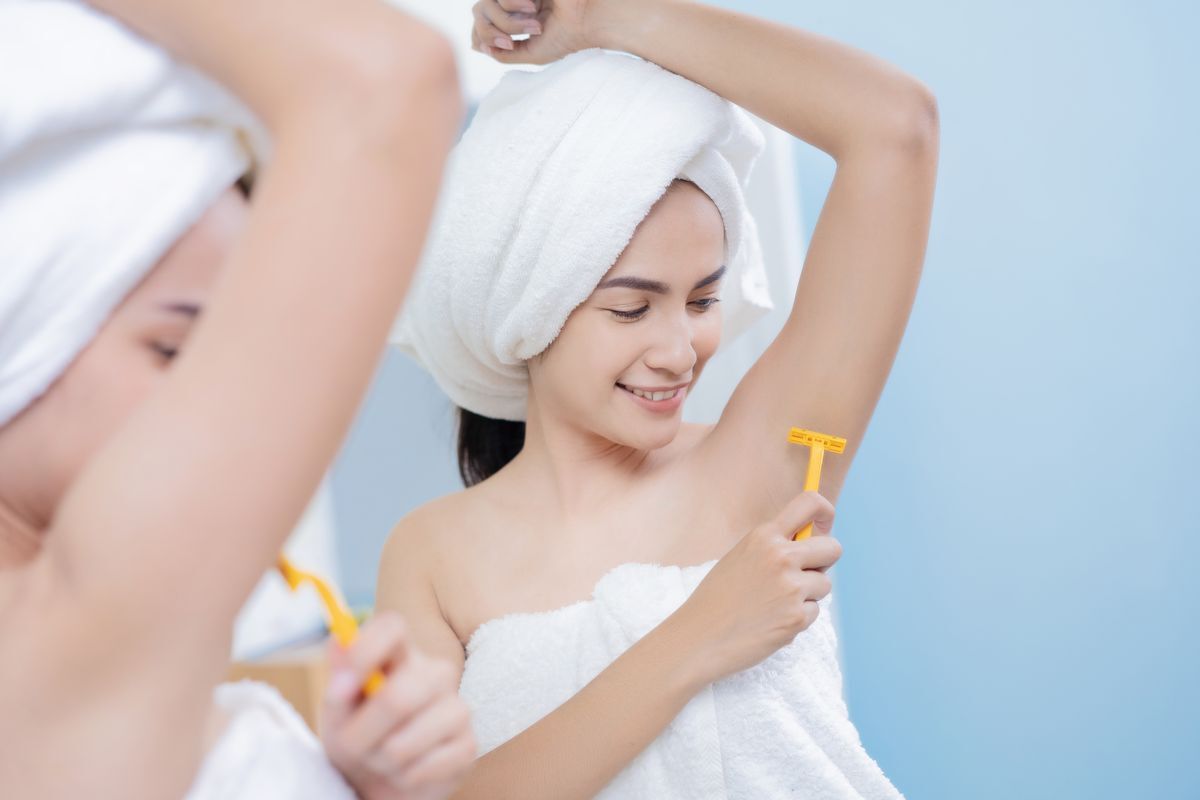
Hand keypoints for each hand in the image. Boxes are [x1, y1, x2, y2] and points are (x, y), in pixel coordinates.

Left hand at [321, 614, 475, 799]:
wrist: (381, 779)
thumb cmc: (359, 734)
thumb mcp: (338, 710)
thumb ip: (339, 678)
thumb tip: (339, 645)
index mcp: (401, 654)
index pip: (392, 627)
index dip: (365, 650)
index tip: (340, 685)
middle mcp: (435, 672)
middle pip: (397, 698)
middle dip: (362, 734)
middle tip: (353, 745)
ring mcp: (458, 708)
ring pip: (402, 743)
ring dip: (380, 761)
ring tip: (383, 757)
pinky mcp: (468, 745)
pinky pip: (421, 769)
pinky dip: (402, 778)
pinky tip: (407, 770)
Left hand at [470, 0, 599, 64]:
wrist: (586, 19)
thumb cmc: (566, 38)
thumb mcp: (532, 55)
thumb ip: (505, 55)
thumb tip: (479, 48)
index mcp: (515, 20)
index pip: (481, 23)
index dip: (480, 34)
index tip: (502, 46)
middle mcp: (513, 3)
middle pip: (478, 14)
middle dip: (491, 32)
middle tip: (511, 42)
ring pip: (486, 5)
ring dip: (507, 22)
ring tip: (534, 25)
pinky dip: (513, 5)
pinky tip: (534, 9)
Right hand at [670, 492, 841, 683]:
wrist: (699, 638)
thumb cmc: (717, 599)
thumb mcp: (741, 557)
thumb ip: (773, 546)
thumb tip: (810, 544)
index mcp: (764, 536)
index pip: (811, 503)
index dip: (825, 514)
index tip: (822, 528)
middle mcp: (781, 556)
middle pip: (833, 548)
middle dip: (825, 562)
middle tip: (805, 574)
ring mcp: (791, 587)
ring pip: (825, 584)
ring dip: (808, 595)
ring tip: (776, 604)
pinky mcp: (796, 617)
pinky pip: (814, 611)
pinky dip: (799, 618)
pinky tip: (772, 622)